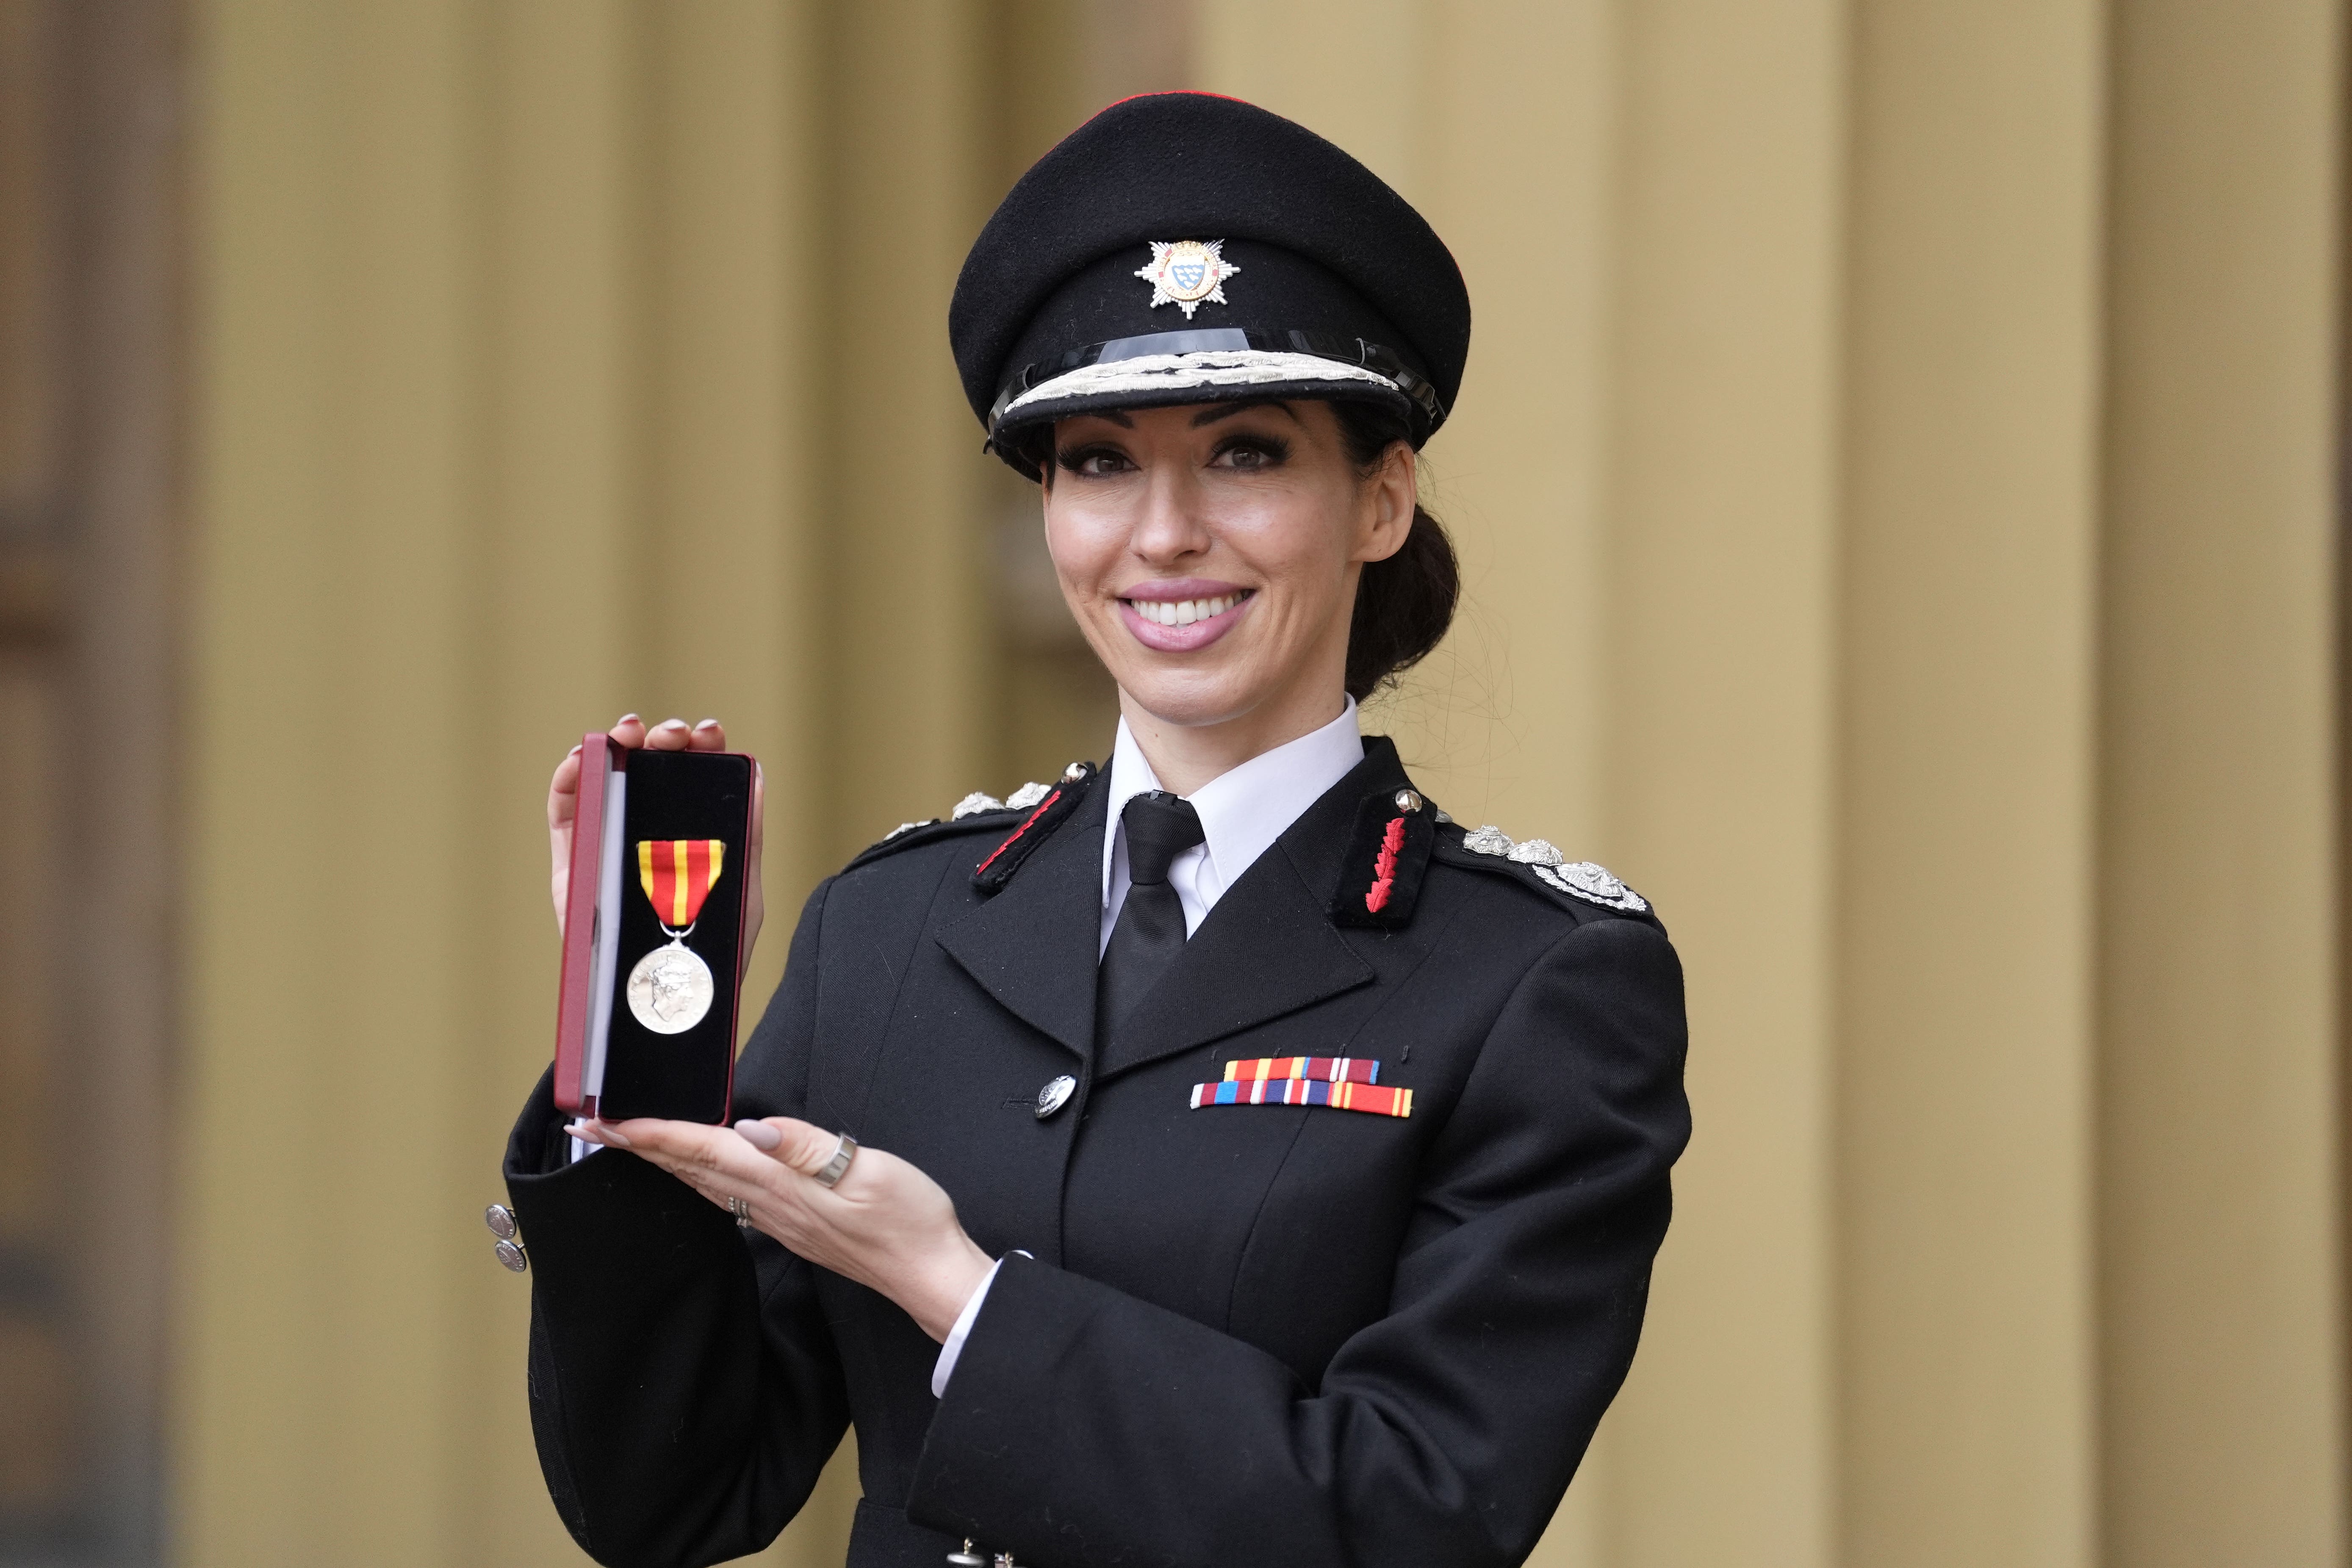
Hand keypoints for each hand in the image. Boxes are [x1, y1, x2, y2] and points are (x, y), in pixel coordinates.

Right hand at [548, 715, 765, 964]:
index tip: (709, 733)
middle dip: (660, 740)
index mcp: (691, 835)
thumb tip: (757, 776)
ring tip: (628, 731)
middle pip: (650, 771)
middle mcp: (648, 834)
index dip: (701, 748)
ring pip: (606, 780)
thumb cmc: (711, 957)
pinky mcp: (572, 864)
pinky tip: (584, 757)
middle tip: (672, 735)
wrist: (670, 1006)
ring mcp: (608, 845)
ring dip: (614, 745)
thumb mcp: (742, 892)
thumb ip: (746, 837)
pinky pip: (565, 811)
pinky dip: (569, 777)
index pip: (695, 779)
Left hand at [567, 1116, 994, 1341]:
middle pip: (689, 1169)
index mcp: (782, 1184)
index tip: (604, 1122)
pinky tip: (697, 1174)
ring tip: (630, 1144)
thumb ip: (810, 1149)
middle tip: (590, 1129)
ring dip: (662, 1161)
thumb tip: (753, 1130)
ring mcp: (778, 1219)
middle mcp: (769, 1204)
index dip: (651, 1133)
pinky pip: (728, 1197)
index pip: (702, 1151)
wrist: (930, 1273)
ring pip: (703, 1184)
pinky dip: (698, 1178)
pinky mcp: (793, 1225)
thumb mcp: (869, 1173)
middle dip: (637, 1146)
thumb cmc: (908, 1221)